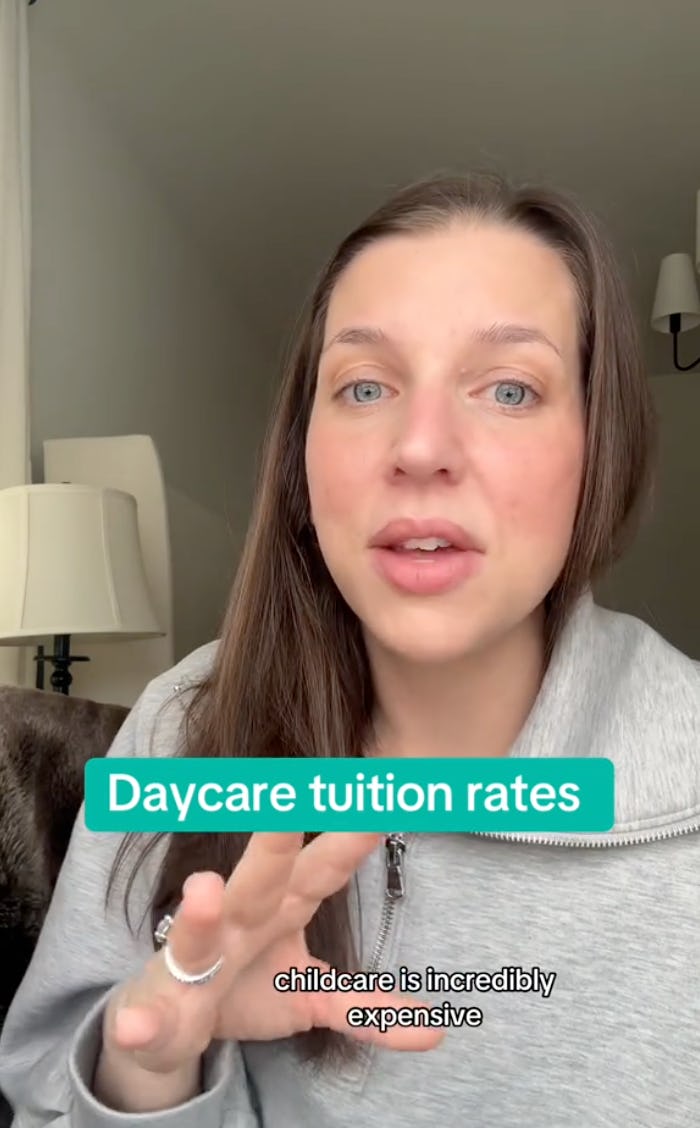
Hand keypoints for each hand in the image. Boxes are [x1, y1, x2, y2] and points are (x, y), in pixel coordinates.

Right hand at [104, 831, 443, 1074]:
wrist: (169, 1022)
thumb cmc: (246, 986)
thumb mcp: (311, 997)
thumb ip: (366, 1008)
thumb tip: (437, 1030)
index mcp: (279, 906)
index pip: (324, 865)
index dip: (354, 836)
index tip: (381, 793)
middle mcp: (237, 920)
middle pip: (258, 879)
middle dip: (274, 844)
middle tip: (284, 805)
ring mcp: (194, 962)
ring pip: (195, 936)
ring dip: (198, 915)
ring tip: (203, 891)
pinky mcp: (162, 1013)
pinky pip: (154, 1024)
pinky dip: (142, 1022)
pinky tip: (136, 1024)